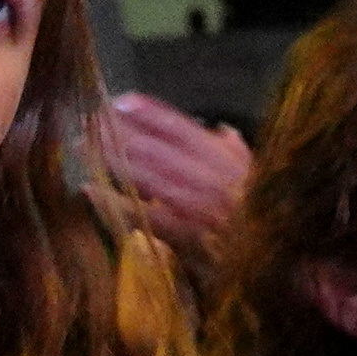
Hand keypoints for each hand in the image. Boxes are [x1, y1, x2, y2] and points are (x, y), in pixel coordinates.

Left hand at [96, 92, 254, 251]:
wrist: (273, 254)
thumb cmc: (262, 212)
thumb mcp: (258, 175)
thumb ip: (238, 152)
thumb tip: (224, 131)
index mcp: (222, 159)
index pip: (179, 127)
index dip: (148, 112)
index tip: (120, 101)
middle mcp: (204, 177)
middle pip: (154, 147)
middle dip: (119, 132)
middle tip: (90, 120)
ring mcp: (191, 206)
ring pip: (144, 175)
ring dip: (111, 158)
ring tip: (82, 145)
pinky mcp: (180, 233)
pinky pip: (141, 214)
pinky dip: (114, 201)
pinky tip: (89, 188)